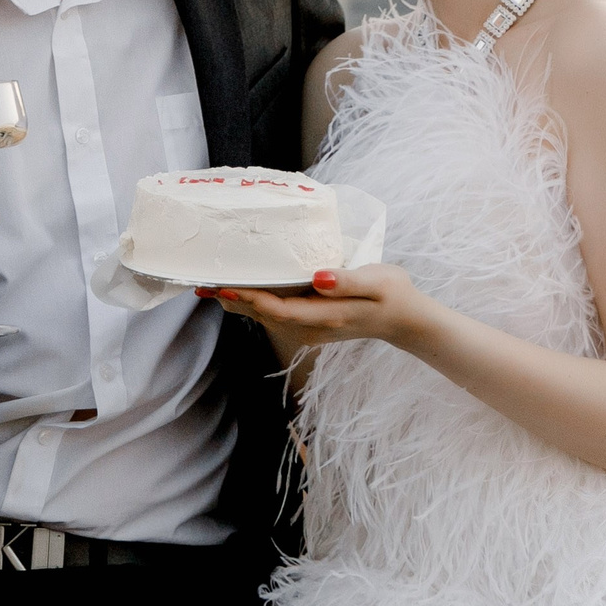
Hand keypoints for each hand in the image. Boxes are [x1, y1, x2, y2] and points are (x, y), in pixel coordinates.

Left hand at [197, 263, 439, 354]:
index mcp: (323, 316)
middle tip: (201, 281)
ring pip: (264, 316)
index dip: (249, 298)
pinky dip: (253, 302)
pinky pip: (273, 314)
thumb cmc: (392, 295)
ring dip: (238, 302)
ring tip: (210, 285)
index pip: (276, 309)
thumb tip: (318, 278)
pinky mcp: (309, 322)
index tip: (224, 286)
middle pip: (262, 315)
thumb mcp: (377, 283)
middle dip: (232, 299)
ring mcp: (308, 327)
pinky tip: (241, 289)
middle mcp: (310, 326)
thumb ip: (347, 281)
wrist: (404, 319)